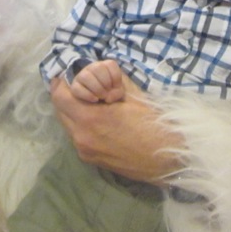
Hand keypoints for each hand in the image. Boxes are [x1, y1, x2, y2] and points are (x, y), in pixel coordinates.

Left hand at [50, 74, 183, 183]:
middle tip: (82, 86)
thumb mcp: (133, 94)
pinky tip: (101, 120)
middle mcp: (81, 138)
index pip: (59, 96)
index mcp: (90, 119)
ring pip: (68, 125)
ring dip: (75, 111)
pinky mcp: (92, 161)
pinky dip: (83, 125)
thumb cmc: (154, 124)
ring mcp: (85, 152)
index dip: (62, 82)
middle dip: (68, 96)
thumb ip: (110, 79)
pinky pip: (78, 137)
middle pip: (60, 110)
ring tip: (94, 103)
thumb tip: (96, 70)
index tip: (69, 75)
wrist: (171, 160)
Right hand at [70, 59, 124, 102]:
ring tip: (101, 97)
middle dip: (106, 83)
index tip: (117, 87)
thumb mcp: (118, 93)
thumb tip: (107, 97)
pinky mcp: (74, 87)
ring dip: (97, 88)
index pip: (110, 64)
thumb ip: (118, 92)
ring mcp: (81, 76)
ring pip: (86, 76)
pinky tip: (95, 99)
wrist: (99, 106)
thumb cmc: (111, 95)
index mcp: (105, 66)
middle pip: (98, 68)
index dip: (116, 77)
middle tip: (108, 92)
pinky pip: (77, 89)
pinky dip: (88, 95)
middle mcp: (92, 68)